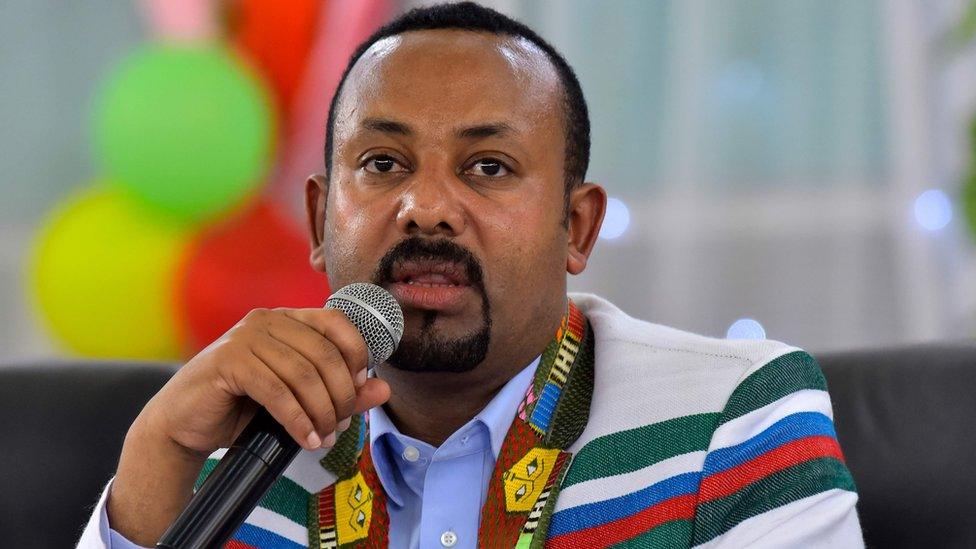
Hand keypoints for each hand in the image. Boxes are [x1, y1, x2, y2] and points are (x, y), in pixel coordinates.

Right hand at [145, 307, 390, 454]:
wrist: (184, 425)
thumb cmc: (243, 409)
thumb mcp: (300, 400)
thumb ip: (341, 392)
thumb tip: (384, 389)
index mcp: (288, 319)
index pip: (338, 323)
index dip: (357, 355)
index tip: (359, 390)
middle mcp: (268, 320)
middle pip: (324, 353)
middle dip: (340, 395)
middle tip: (341, 425)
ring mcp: (245, 337)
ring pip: (303, 374)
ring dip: (321, 412)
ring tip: (324, 437)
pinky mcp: (228, 361)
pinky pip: (277, 391)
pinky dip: (297, 419)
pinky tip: (306, 439)